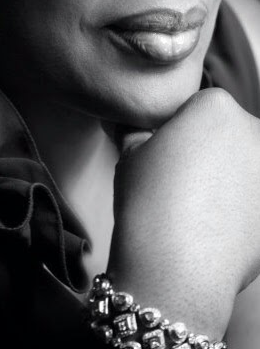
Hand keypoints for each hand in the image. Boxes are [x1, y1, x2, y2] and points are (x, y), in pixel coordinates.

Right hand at [106, 88, 259, 339]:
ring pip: (246, 166)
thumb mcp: (129, 152)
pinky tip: (218, 228)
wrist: (178, 270)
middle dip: (210, 151)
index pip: (197, 106)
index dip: (177, 130)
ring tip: (201, 207)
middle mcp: (254, 130)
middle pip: (228, 133)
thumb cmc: (150, 204)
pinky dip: (243, 208)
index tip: (164, 154)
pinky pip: (255, 199)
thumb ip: (144, 129)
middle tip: (182, 181)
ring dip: (230, 178)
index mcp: (217, 105)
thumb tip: (146, 129)